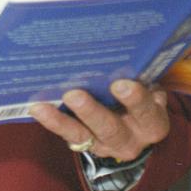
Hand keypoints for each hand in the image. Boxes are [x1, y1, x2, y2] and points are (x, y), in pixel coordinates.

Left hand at [30, 79, 169, 161]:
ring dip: (62, 120)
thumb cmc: (142, 96)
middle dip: (91, 112)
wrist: (137, 129)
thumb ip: (139, 76)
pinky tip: (37, 107)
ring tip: (43, 105)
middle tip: (74, 94)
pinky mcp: (86, 145)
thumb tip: (117, 46)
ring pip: (83, 135)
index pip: (147, 112)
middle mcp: (131, 138)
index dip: (135, 100)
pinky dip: (51, 121)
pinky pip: (67, 135)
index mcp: (152, 122)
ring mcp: (106, 145)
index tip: (121, 84)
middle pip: (111, 128)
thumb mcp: (150, 88)